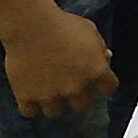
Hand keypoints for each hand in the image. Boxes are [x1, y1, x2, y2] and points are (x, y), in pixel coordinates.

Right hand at [0, 0, 118, 118]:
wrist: (31, 26)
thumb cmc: (62, 24)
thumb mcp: (90, 30)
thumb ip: (99, 47)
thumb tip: (106, 57)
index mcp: (96, 70)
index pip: (109, 89)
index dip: (104, 86)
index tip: (99, 85)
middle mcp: (76, 87)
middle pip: (83, 106)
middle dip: (79, 99)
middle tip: (71, 89)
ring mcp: (51, 94)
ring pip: (56, 113)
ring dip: (54, 104)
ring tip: (49, 92)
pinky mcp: (27, 97)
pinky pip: (30, 112)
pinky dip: (30, 106)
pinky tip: (31, 95)